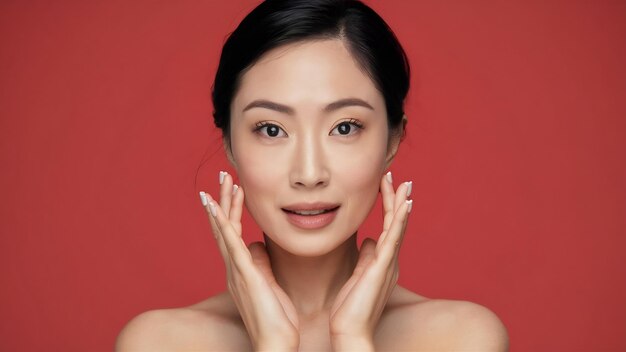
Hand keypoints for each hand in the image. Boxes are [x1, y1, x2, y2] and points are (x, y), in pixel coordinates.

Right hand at [199, 171, 299, 350]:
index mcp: (241, 269)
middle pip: (224, 227)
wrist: (276, 343)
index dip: (231, 210)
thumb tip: (258, 245)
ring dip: (222, 204)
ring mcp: (235, 269)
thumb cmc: (277, 320)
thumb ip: (261, 264)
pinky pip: (229, 243)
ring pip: (224, 229)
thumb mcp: (269, 285)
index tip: (234, 189)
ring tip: (222, 181)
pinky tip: (216, 207)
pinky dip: (221, 223)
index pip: (233, 233)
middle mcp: (233, 267)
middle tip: (223, 176)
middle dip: (223, 200)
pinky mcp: (243, 273)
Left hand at [329, 172, 411, 350]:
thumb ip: (365, 257)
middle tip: (399, 178)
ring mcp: (388, 263)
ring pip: (397, 227)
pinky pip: (393, 238)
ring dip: (401, 204)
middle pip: (396, 224)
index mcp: (383, 262)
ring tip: (405, 184)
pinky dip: (400, 220)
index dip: (389, 207)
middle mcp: (390, 261)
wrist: (350, 331)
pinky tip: (404, 204)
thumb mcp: (357, 276)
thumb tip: (368, 239)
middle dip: (397, 200)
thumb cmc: (350, 308)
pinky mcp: (383, 267)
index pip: (388, 228)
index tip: (386, 186)